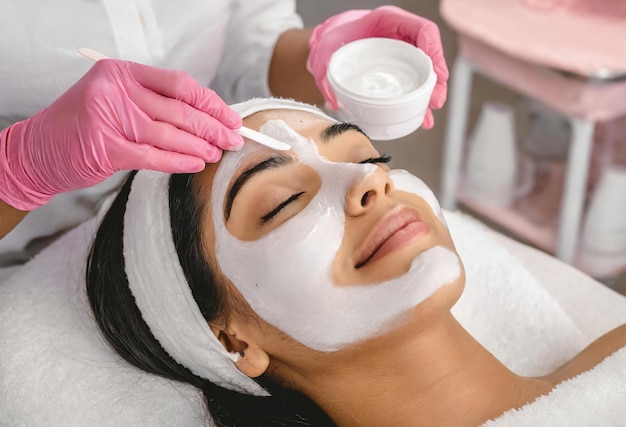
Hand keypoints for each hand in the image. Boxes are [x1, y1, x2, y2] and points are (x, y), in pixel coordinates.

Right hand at [0, 59, 242, 209]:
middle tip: (233, 139)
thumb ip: (154, 102)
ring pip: (170, 134)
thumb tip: (206, 116)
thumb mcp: (117, 99)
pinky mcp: (106, 149)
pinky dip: (179, 161)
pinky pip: (154, 157)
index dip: (210, 102)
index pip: (179, 83)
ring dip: (200, 146)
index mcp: (122, 72)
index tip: (230, 117)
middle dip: (213, 127)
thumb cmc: (85, 124)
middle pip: (179, 109)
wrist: (39, 149)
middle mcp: (116, 90)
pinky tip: (197, 164)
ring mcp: (109, 119)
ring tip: (218, 153)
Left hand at [307, 6, 448, 128]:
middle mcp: (400, 37)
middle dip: (436, 80)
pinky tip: (421, 117)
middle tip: (436, 101)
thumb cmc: (331, 41)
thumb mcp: (325, 55)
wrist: (329, 44)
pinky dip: (418, 100)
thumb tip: (333, 101)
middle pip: (429, 54)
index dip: (435, 51)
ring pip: (424, 71)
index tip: (438, 75)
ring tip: (429, 115)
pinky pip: (414, 83)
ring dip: (430, 93)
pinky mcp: (398, 70)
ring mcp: (401, 54)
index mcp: (388, 22)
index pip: (422, 30)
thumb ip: (326, 74)